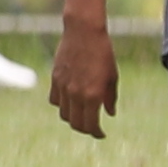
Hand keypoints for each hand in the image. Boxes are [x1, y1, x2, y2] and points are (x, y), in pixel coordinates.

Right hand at [48, 16, 114, 137]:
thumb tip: (109, 113)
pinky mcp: (54, 79)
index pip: (91, 125)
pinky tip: (71, 100)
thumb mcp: (112, 77)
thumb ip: (110, 98)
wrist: (83, 33)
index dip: (97, 133)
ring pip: (64, 114)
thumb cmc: (103, 53)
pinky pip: (55, 100)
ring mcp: (63, 87)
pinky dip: (63, 105)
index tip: (102, 134)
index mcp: (93, 95)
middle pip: (75, 124)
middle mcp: (76, 94)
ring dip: (73, 118)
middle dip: (85, 129)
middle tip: (93, 126)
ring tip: (82, 114)